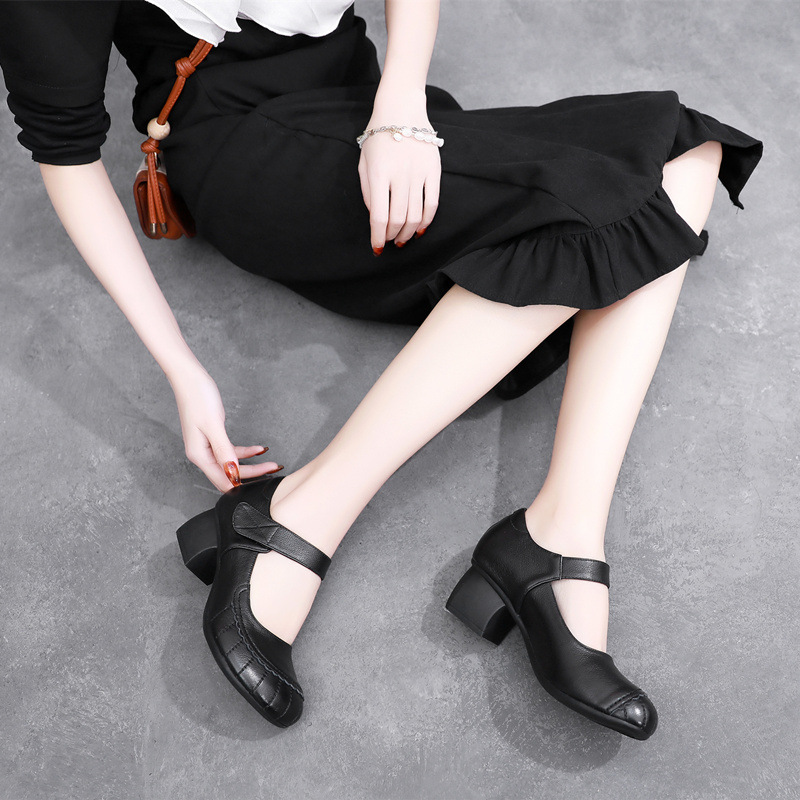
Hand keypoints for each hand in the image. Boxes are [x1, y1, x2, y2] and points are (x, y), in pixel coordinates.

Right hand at [170, 363, 280, 490]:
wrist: (190, 378)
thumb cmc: (198, 397)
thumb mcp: (213, 425)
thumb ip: (223, 450)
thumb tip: (232, 472)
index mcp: (198, 455)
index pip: (223, 480)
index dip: (243, 482)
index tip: (263, 479)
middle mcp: (201, 454)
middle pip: (228, 474)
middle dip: (252, 474)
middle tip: (272, 469)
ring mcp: (207, 447)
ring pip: (232, 464)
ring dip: (251, 464)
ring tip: (270, 463)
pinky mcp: (213, 438)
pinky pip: (231, 451)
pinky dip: (245, 452)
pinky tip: (259, 449)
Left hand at [358, 119, 440, 252]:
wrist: (401, 108)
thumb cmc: (378, 137)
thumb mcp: (364, 162)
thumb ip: (368, 191)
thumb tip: (376, 218)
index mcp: (379, 173)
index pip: (379, 216)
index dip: (378, 237)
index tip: (377, 248)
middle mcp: (400, 175)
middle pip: (398, 219)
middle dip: (393, 236)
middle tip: (390, 241)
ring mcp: (419, 173)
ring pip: (416, 215)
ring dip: (408, 232)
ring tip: (403, 238)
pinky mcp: (434, 171)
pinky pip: (432, 203)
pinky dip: (426, 221)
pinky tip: (419, 228)